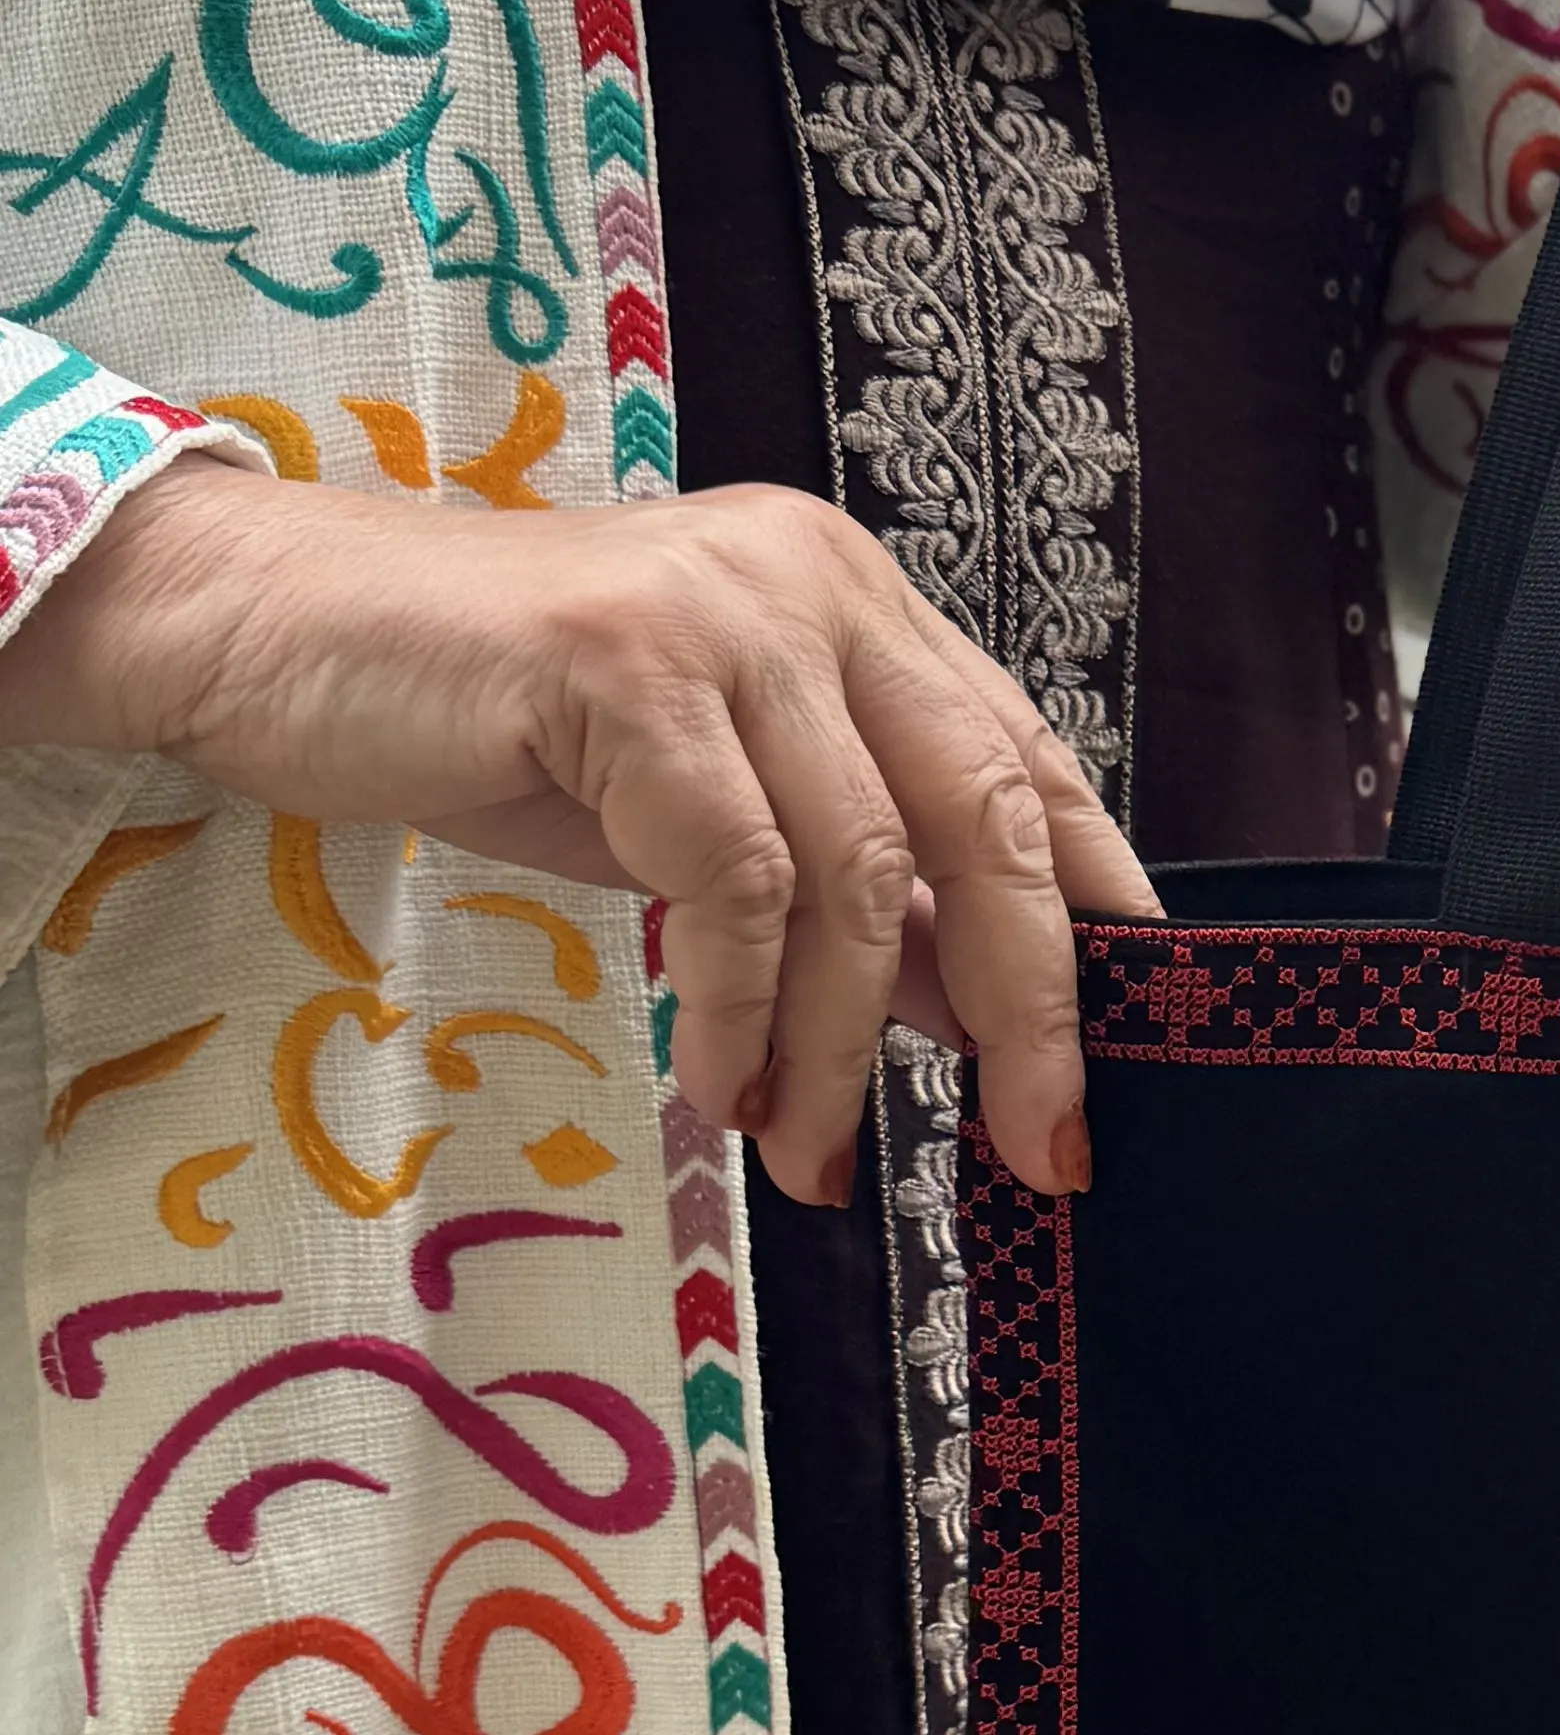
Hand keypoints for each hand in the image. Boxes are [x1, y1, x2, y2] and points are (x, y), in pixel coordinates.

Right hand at [0, 459, 1153, 1203]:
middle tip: (1036, 1147)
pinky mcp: (625, 667)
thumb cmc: (481, 717)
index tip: (1118, 1055)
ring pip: (858, 872)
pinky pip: (734, 878)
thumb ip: (840, 888)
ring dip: (845, 1046)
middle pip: (984, 818)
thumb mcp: (697, 812)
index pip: (1026, 762)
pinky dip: (742, 1008)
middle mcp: (811, 584)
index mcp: (851, 600)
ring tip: (813, 1150)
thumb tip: (973, 1009)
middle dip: (1028, 1007)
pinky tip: (723, 1086)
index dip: (1092, 915)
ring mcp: (722, 615)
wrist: (266, 634)